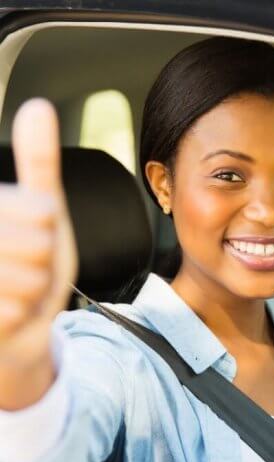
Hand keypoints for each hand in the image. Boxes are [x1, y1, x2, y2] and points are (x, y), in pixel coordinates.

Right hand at [0, 99, 77, 408]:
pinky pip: (13, 312)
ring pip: (29, 280)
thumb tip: (39, 107)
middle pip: (38, 244)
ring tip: (15, 290)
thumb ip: (38, 163)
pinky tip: (6, 315)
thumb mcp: (42, 210)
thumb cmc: (32, 263)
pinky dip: (20, 318)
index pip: (43, 210)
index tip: (32, 234)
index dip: (49, 228)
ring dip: (33, 292)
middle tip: (25, 267)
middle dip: (43, 261)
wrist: (18, 324)